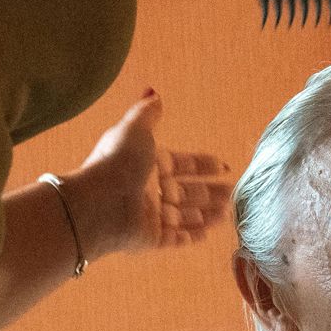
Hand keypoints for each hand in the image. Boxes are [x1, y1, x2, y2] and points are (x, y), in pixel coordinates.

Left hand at [63, 92, 232, 258]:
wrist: (98, 203)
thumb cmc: (117, 162)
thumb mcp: (134, 129)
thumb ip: (146, 113)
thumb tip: (153, 92)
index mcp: (147, 163)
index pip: (181, 164)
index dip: (202, 164)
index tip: (223, 166)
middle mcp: (149, 189)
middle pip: (186, 191)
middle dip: (209, 192)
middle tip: (233, 193)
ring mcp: (149, 215)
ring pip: (183, 215)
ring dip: (204, 214)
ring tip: (227, 213)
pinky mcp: (150, 238)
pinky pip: (173, 238)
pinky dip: (189, 237)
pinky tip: (206, 235)